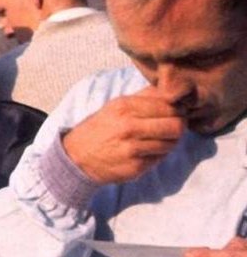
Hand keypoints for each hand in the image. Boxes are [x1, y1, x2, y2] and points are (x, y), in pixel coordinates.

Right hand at [61, 85, 185, 183]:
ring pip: (172, 143)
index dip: (177, 109)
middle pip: (176, 125)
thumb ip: (145, 96)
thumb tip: (172, 89)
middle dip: (178, 126)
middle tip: (172, 127)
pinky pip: (160, 158)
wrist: (77, 157)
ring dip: (170, 141)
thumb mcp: (116, 106)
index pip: (169, 105)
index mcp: (125, 107)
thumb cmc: (101, 128)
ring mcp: (132, 149)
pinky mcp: (135, 167)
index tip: (174, 112)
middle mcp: (129, 127)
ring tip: (158, 139)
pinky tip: (146, 150)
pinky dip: (158, 154)